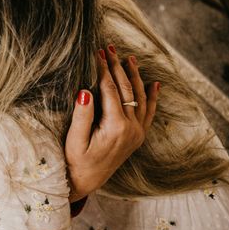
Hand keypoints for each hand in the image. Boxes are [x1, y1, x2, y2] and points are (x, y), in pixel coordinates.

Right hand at [64, 45, 157, 201]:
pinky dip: (152, 97)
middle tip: (109, 48)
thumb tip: (85, 89)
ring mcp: (137, 133)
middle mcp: (131, 129)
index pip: (109, 89)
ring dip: (134, 76)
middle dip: (117, 66)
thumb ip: (82, 115)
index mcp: (115, 127)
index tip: (97, 52)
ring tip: (129, 57)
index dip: (103, 68)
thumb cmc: (75, 160)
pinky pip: (148, 112)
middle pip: (125, 89)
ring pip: (140, 97)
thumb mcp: (74, 139)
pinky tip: (154, 84)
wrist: (85, 182)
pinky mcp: (137, 136)